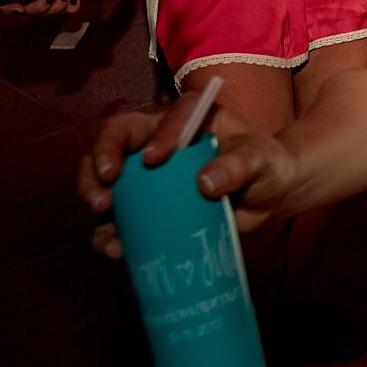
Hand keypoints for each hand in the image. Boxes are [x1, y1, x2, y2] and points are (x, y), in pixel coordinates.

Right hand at [78, 99, 291, 252]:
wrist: (270, 195)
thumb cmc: (266, 164)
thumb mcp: (261, 159)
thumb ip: (240, 165)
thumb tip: (205, 183)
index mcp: (184, 120)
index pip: (157, 118)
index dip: (150, 136)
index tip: (154, 159)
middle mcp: (156, 142)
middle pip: (114, 142)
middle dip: (99, 164)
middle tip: (104, 193)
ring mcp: (148, 178)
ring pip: (105, 179)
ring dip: (95, 197)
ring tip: (103, 218)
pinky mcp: (148, 210)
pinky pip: (119, 220)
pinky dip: (111, 234)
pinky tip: (115, 249)